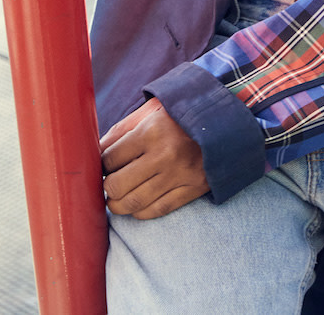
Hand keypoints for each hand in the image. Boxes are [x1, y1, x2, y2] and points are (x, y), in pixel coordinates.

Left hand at [100, 98, 209, 219]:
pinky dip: (140, 213)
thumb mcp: (153, 110)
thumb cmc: (183, 114)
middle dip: (107, 188)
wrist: (227, 122)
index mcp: (153, 131)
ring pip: (134, 203)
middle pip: (117, 185)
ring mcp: (179, 175)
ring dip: (118, 205)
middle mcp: (165, 155)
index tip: (104, 165)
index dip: (101, 165)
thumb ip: (123, 129)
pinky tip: (137, 205)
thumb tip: (96, 152)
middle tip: (109, 184)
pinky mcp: (192, 189)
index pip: (110, 158)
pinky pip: (157, 211)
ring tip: (117, 198)